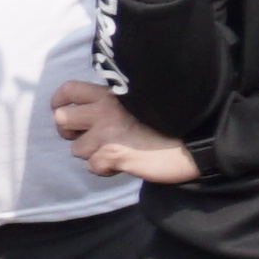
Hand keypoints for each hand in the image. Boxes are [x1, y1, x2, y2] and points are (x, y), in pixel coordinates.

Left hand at [51, 79, 196, 186]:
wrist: (198, 140)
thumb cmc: (172, 122)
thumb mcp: (141, 102)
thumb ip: (115, 105)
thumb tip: (90, 113)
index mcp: (112, 94)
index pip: (69, 89)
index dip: (60, 102)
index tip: (65, 112)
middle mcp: (105, 110)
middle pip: (61, 119)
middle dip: (69, 132)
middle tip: (87, 138)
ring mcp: (108, 132)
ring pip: (76, 148)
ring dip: (92, 154)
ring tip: (115, 152)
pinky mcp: (114, 154)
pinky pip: (94, 167)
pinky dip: (106, 169)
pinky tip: (124, 164)